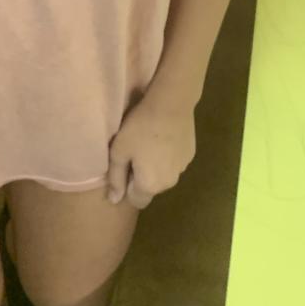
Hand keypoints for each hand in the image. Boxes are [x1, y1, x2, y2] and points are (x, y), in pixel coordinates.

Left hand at [106, 94, 195, 209]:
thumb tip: (114, 200)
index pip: (137, 201)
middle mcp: (169, 184)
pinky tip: (163, 137)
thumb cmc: (139, 128)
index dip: (128, 187)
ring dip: (156, 165)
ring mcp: (182, 169)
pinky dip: (167, 155)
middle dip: (142, 176)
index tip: (125, 166)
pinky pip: (174, 162)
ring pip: (164, 175)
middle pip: (151, 188)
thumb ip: (116, 178)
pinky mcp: (190, 155)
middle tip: (135, 152)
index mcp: (150, 186)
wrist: (170, 104)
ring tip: (149, 142)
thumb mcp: (119, 151)